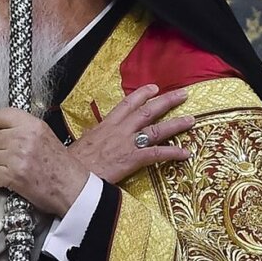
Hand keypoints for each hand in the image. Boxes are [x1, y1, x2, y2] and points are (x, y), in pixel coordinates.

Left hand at [0, 108, 87, 217]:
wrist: (74, 190)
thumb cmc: (63, 168)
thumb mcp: (47, 137)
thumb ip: (26, 130)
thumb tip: (4, 131)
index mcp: (33, 125)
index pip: (0, 115)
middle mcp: (24, 137)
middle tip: (1, 157)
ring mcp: (18, 156)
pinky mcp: (14, 175)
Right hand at [71, 84, 193, 183]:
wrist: (70, 173)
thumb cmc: (74, 160)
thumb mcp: (84, 142)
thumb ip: (95, 137)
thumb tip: (97, 136)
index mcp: (106, 125)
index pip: (127, 104)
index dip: (142, 94)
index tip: (154, 87)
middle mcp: (119, 130)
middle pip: (147, 111)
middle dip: (166, 101)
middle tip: (182, 95)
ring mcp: (127, 143)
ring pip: (156, 129)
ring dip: (175, 124)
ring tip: (191, 120)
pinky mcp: (132, 159)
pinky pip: (157, 154)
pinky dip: (172, 153)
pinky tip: (185, 153)